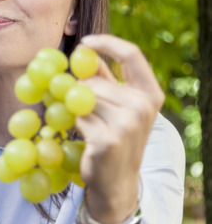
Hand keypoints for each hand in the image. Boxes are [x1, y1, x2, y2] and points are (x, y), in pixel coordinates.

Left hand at [74, 34, 164, 223]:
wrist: (116, 181)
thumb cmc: (115, 134)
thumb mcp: (117, 104)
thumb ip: (103, 77)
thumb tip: (84, 50)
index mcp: (149, 93)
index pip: (132, 54)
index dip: (106, 42)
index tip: (84, 42)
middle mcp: (142, 106)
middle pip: (95, 80)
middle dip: (79, 88)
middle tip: (75, 100)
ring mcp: (127, 124)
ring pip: (83, 97)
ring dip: (75, 107)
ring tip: (85, 122)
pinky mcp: (107, 139)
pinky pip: (77, 116)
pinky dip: (74, 123)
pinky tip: (85, 136)